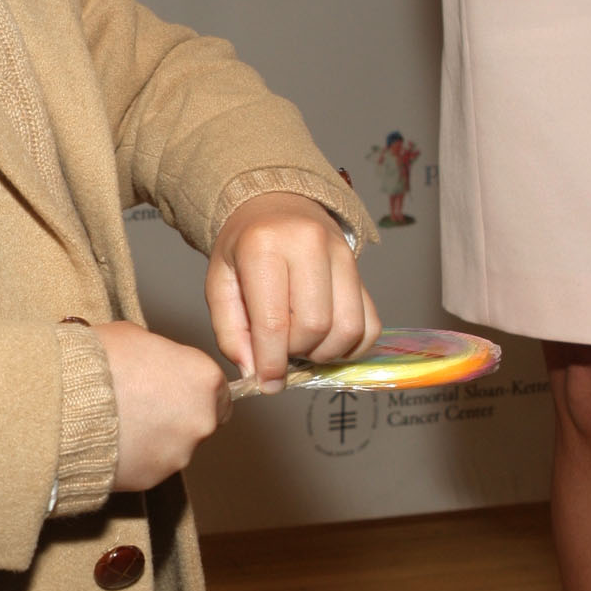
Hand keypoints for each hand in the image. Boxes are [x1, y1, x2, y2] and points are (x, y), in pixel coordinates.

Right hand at [92, 320, 228, 490]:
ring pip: (176, 445)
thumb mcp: (133, 335)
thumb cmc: (98, 363)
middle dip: (177, 413)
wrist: (63, 404)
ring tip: (120, 422)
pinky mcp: (153, 479)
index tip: (173, 385)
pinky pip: (150, 465)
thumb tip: (154, 361)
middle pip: (200, 419)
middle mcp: (201, 419)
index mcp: (204, 379)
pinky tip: (112, 441)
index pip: (218, 388)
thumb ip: (158, 353)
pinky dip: (137, 457)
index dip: (192, 386)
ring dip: (156, 436)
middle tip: (143, 402)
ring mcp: (179, 454)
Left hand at [206, 192, 377, 396]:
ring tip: (302, 345)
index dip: (272, 362)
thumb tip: (256, 374)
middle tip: (280, 350)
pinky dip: (352, 346)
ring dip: (325, 353)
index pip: (275, 321)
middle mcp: (310, 243)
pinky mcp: (361, 270)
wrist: (275, 207)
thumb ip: (230, 332)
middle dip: (296, 353)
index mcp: (265, 246)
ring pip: (348, 328)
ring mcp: (343, 254)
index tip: (267, 383)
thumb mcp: (219, 284)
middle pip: (316, 327)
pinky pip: (371, 324)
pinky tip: (326, 343)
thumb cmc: (244, 249)